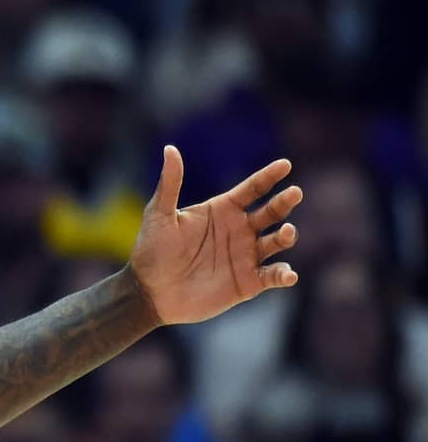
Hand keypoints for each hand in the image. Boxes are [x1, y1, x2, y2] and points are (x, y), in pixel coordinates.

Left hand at [129, 146, 301, 324]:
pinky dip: (283, 275)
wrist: (148, 292)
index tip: (285, 165)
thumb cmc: (151, 251)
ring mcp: (246, 256)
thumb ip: (170, 184)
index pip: (253, 188)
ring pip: (276, 241)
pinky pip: (272, 276)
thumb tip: (170, 148)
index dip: (269, 176)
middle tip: (294, 193)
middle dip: (284, 202)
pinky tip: (288, 274)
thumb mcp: (159, 215)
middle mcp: (240, 230)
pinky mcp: (247, 283)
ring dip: (285, 235)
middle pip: (271, 212)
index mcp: (223, 210)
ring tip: (285, 232)